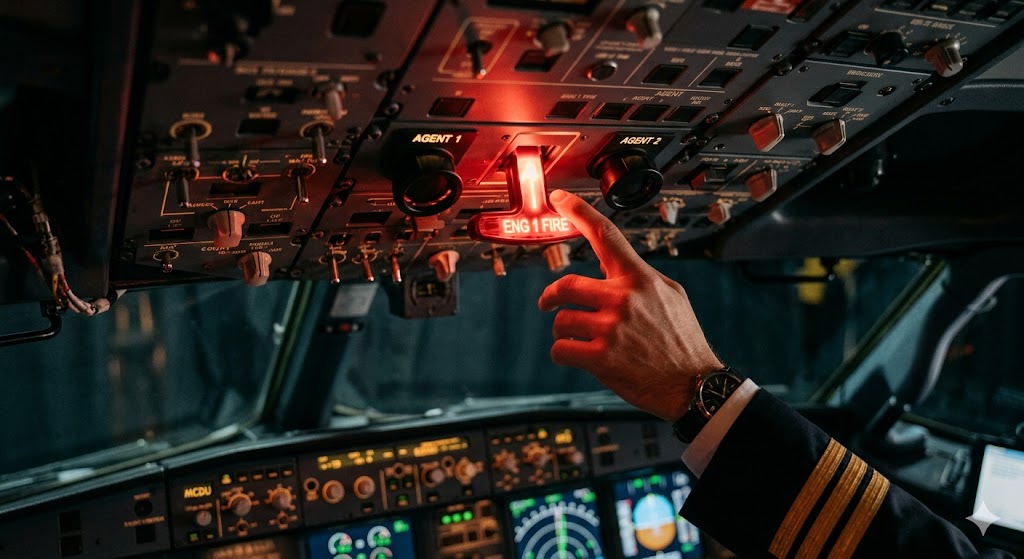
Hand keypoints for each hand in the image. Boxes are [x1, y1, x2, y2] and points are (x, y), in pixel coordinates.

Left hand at [538, 190, 722, 421]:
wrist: (694, 384)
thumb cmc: (682, 341)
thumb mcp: (672, 296)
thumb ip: (640, 277)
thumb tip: (609, 262)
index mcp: (640, 278)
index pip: (605, 234)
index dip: (578, 211)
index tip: (558, 198)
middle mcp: (624, 298)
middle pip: (566, 285)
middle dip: (551, 297)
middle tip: (548, 304)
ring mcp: (611, 328)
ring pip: (560, 321)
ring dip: (563, 332)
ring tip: (579, 340)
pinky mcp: (601, 358)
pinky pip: (560, 350)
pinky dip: (563, 354)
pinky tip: (578, 357)